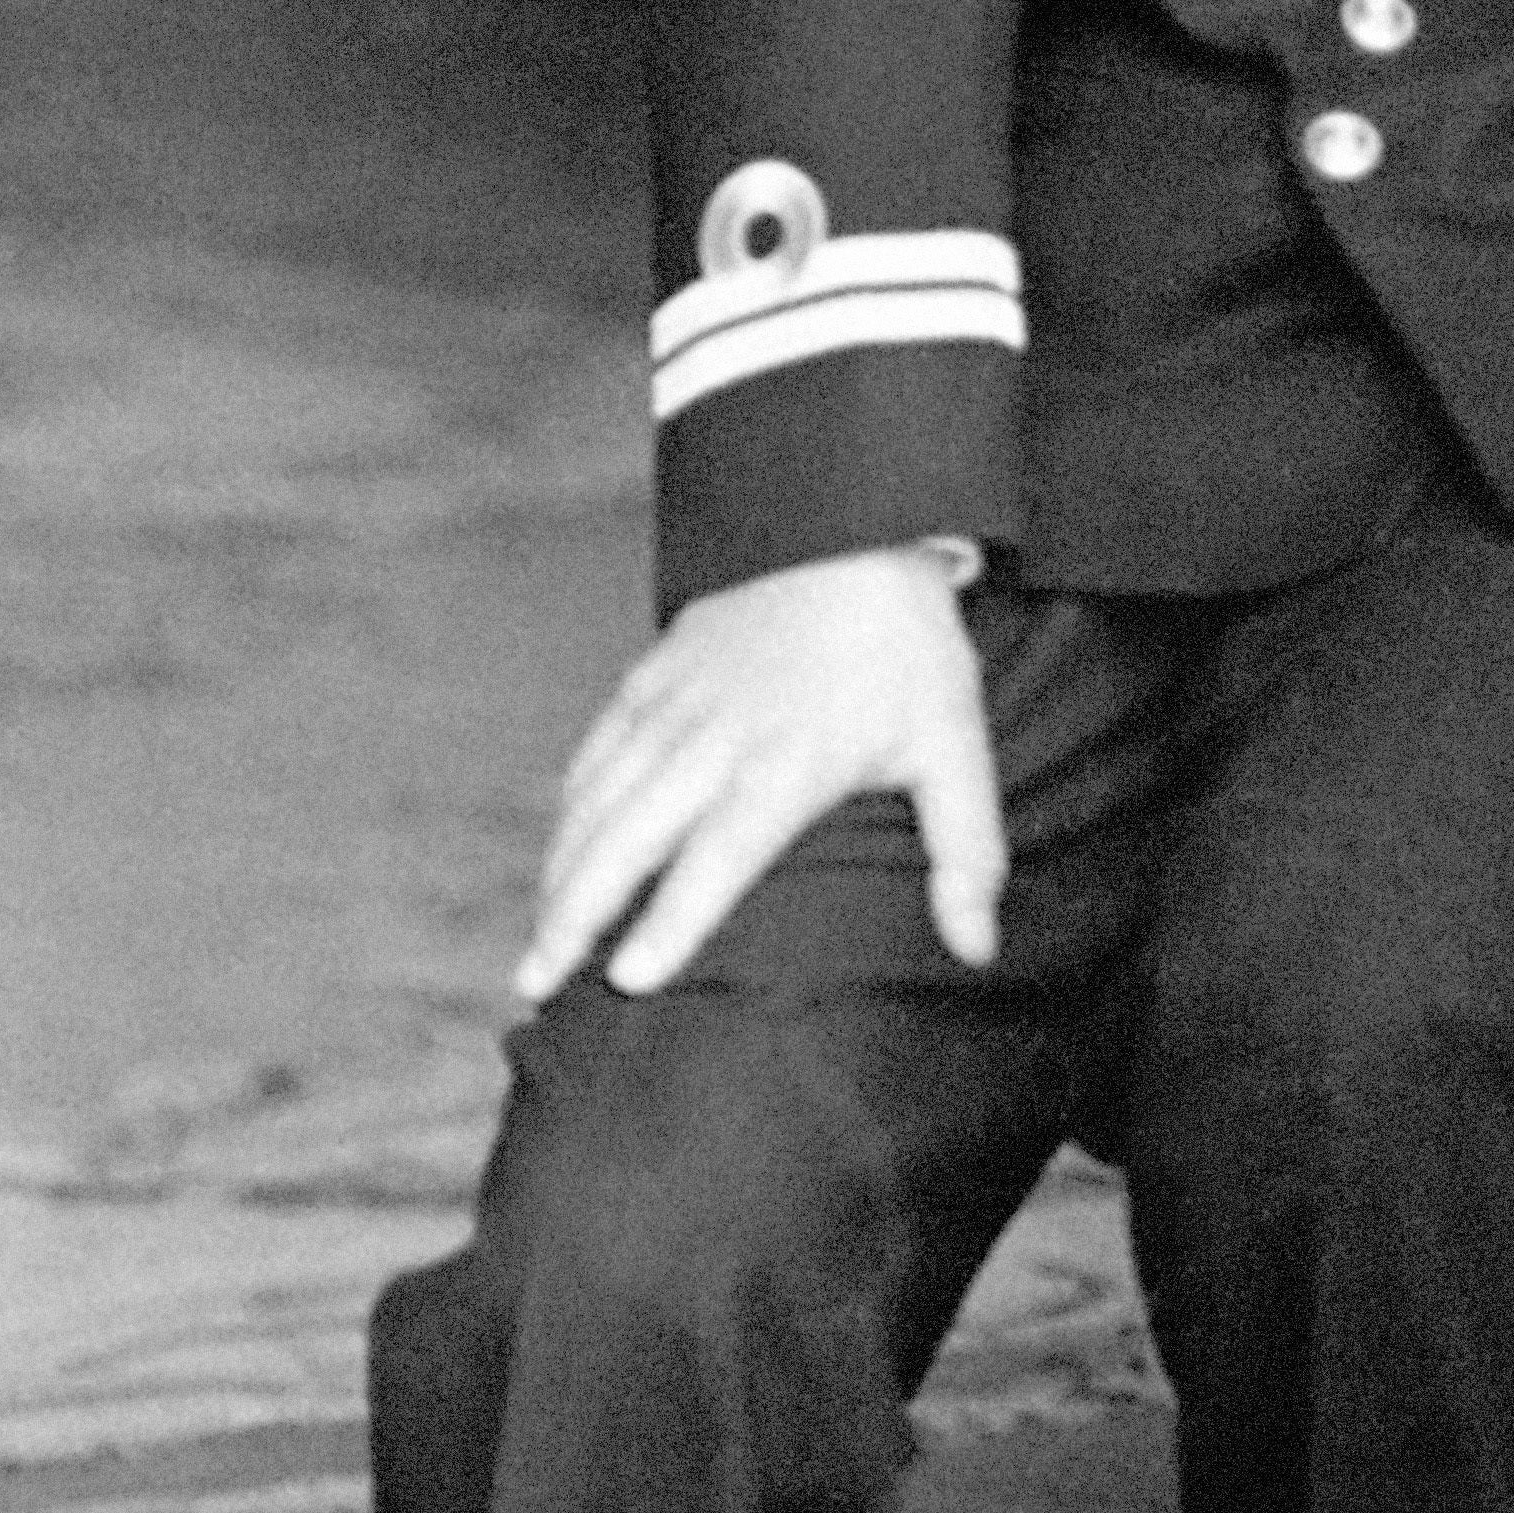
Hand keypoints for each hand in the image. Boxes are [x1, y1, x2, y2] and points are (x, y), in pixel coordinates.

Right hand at [515, 545, 1005, 1002]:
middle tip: (536, 985)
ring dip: (559, 877)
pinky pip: (593, 755)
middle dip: (576, 916)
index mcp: (789, 762)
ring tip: (535, 950)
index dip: (673, 919)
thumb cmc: (910, 652)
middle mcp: (716, 738)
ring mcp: (673, 705)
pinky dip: (569, 814)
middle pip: (629, 837)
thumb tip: (978, 950)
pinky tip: (558, 861)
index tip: (629, 980)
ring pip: (596, 801)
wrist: (856, 528)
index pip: (720, 856)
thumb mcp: (958, 748)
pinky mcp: (650, 676)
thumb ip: (967, 853)